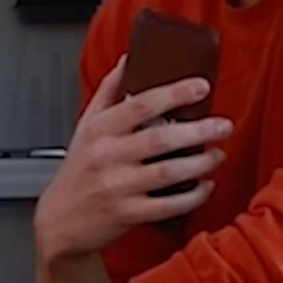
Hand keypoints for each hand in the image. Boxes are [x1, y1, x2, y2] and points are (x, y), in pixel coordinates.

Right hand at [35, 59, 233, 263]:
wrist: (59, 222)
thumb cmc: (77, 173)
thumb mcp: (84, 128)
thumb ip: (108, 93)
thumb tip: (129, 60)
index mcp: (98, 131)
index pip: (140, 105)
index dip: (174, 94)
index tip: (200, 87)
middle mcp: (107, 157)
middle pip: (160, 139)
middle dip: (198, 131)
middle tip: (223, 125)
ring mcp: (117, 187)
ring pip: (168, 172)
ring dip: (200, 163)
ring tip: (217, 155)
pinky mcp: (127, 214)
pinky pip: (168, 205)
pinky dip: (192, 196)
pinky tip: (204, 186)